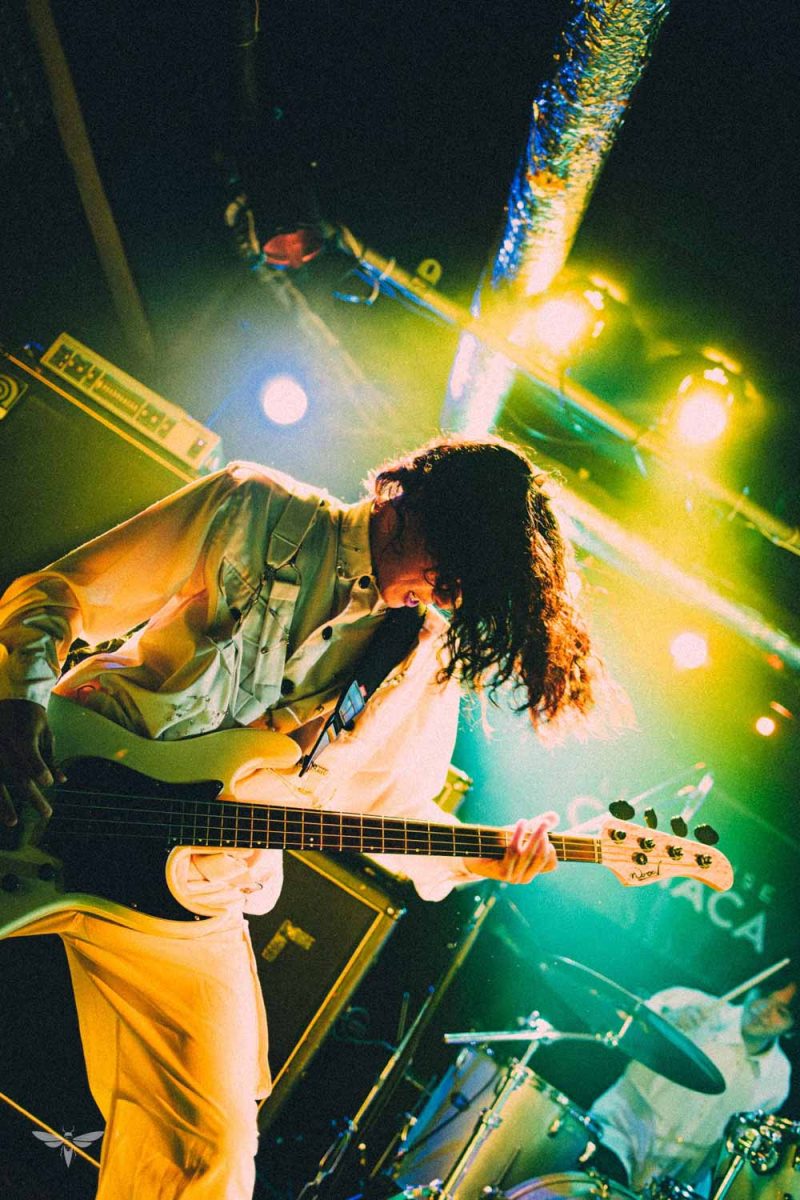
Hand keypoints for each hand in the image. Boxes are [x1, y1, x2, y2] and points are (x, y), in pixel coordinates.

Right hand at [0, 699, 63, 826]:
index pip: (28, 752)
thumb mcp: (44, 732)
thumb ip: (49, 757)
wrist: (6, 698)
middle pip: (16, 773)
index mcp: (20, 733)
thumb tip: (61, 781)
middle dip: (31, 795)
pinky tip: (0, 812)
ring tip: (13, 822)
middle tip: (47, 813)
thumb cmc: (29, 717)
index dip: (38, 768)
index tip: (48, 782)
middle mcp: (2, 742)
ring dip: (4, 804)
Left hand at [464, 812, 558, 883]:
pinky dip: (518, 835)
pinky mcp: (502, 872)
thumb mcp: (521, 834)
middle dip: (544, 838)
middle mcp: (525, 877)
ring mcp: (514, 877)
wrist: (472, 854)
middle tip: (543, 823)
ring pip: (528, 853)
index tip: (549, 832)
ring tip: (529, 820)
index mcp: (531, 872)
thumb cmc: (498, 843)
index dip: (553, 848)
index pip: (551, 864)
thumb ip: (538, 826)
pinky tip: (520, 823)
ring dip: (532, 835)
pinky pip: (514, 851)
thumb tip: (555, 816)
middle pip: (541, 857)